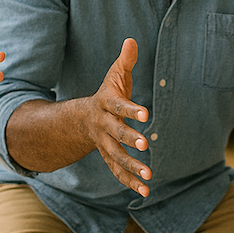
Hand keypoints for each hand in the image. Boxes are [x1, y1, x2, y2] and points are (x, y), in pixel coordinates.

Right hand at [82, 39, 152, 197]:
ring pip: (116, 157)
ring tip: (150, 175)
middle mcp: (103, 126)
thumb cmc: (107, 94)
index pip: (119, 106)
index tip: (146, 113)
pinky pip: (118, 172)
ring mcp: (104, 144)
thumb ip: (125, 60)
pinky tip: (145, 192)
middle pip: (115, 134)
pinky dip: (130, 183)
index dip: (131, 109)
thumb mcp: (115, 75)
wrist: (83, 119)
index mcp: (106, 105)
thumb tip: (132, 40)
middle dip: (129, 139)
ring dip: (132, 167)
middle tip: (145, 144)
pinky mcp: (109, 157)